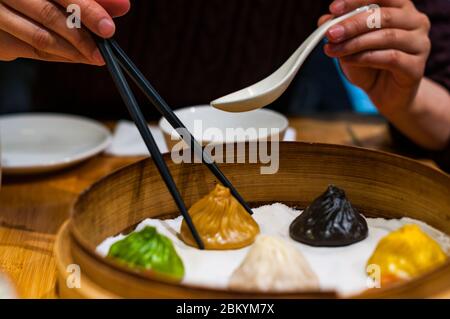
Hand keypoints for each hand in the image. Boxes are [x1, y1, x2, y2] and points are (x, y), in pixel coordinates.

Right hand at [0, 0, 129, 63]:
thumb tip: (122, 6)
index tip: (108, 27)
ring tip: (96, 57)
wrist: (1, 5)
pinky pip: (33, 51)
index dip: (88, 10)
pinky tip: (77, 56)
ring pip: (41, 38)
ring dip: (73, 52)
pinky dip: (60, 56)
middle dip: (82, 36)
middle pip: (49, 15)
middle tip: (104, 51)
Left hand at [318, 0, 430, 117]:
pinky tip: (348, 60)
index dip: (356, 1)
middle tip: (330, 34)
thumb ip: (341, 30)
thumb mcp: (351, 44)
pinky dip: (365, 58)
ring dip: (355, 43)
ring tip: (333, 50)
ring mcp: (420, 44)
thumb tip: (324, 20)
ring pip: (387, 37)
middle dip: (352, 24)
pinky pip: (390, 58)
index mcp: (401, 8)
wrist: (385, 94)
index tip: (333, 9)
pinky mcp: (416, 67)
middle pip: (384, 16)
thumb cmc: (370, 64)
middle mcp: (416, 22)